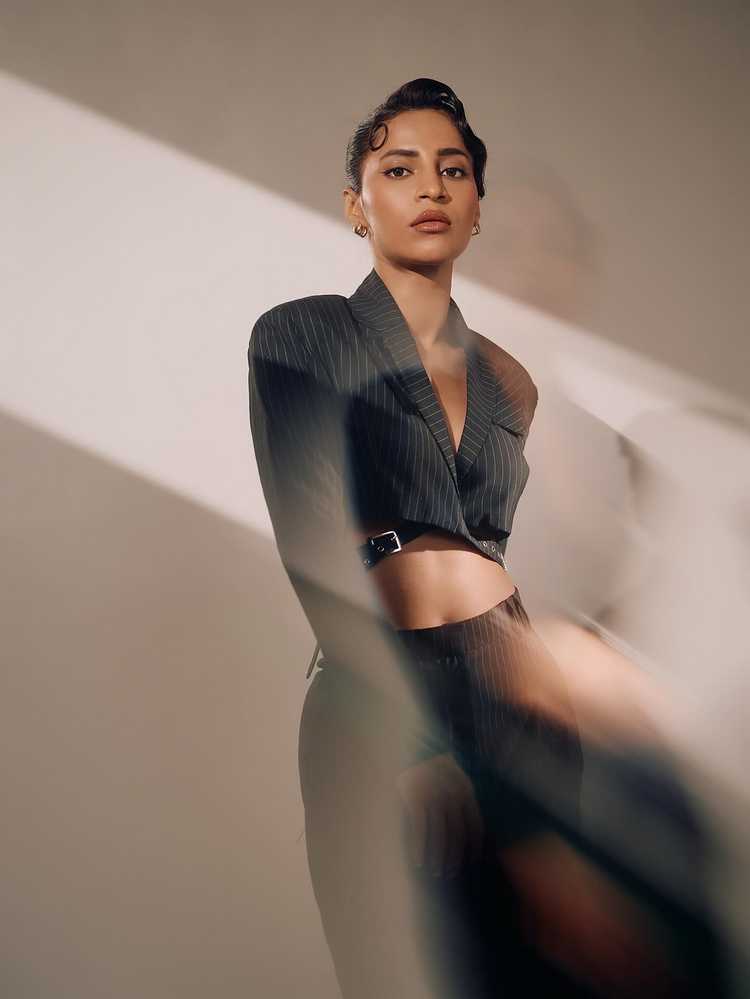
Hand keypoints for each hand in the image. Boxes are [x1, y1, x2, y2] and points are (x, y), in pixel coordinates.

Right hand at [395, 752, 484, 877]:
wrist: (406, 739)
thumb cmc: (427, 758)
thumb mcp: (450, 771)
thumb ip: (458, 794)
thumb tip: (463, 825)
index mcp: (465, 788)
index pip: (475, 824)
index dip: (474, 846)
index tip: (471, 862)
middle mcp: (452, 792)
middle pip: (457, 833)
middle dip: (454, 856)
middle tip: (449, 873)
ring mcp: (433, 794)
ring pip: (439, 834)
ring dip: (437, 857)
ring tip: (434, 872)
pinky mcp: (414, 796)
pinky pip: (419, 829)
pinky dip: (419, 847)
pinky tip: (418, 861)